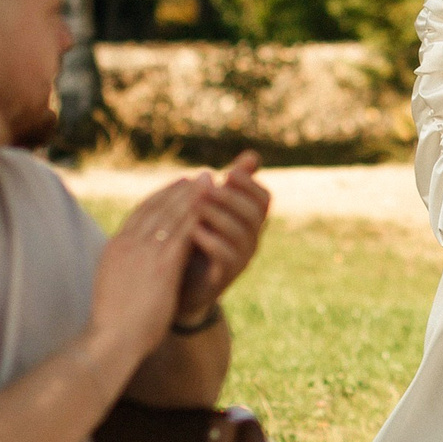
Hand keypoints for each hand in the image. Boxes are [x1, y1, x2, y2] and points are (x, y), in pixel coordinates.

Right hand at [91, 176, 205, 357]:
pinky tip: (212, 208)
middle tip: (198, 176)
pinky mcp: (161, 266)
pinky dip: (197, 218)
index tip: (178, 186)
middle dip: (181, 190)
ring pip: (172, 216)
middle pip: (157, 207)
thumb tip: (138, 263)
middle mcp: (128, 244)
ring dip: (193, 197)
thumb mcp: (116, 284)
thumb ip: (127, 266)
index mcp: (115, 247)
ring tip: (210, 183)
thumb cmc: (113, 321)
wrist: (109, 340)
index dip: (162, 197)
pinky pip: (183, 234)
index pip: (141, 212)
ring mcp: (143, 254)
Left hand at [178, 152, 269, 322]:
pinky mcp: (225, 276)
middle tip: (206, 188)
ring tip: (194, 204)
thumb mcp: (211, 209)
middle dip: (231, 197)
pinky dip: (210, 239)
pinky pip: (225, 256)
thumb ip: (230, 186)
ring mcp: (241, 259)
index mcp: (249, 221)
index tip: (229, 173)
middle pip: (254, 213)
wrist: (179, 285)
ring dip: (218, 215)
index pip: (263, 198)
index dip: (249, 183)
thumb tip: (252, 156)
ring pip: (240, 233)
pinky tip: (192, 229)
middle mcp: (251, 239)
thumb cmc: (195, 241)